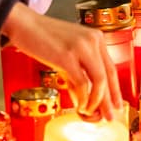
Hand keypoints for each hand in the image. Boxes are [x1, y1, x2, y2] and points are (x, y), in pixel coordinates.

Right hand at [1, 3, 122, 120]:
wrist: (24, 23)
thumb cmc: (42, 37)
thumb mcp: (68, 49)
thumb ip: (79, 68)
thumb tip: (85, 95)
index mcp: (95, 38)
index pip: (111, 68)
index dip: (115, 89)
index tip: (117, 104)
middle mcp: (92, 41)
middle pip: (107, 76)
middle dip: (109, 100)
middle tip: (110, 117)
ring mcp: (81, 47)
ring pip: (99, 81)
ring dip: (96, 101)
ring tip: (90, 112)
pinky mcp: (67, 56)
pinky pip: (82, 83)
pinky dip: (83, 98)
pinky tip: (80, 106)